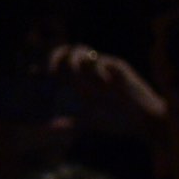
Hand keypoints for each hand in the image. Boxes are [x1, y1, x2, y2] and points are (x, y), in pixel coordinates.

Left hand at [47, 43, 167, 133]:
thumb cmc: (117, 121)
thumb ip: (71, 122)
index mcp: (76, 83)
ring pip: (81, 50)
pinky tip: (103, 82)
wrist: (145, 120)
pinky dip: (98, 69)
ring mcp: (101, 68)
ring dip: (74, 61)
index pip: (55, 67)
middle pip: (65, 53)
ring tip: (77, 75)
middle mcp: (86, 73)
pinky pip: (103, 60)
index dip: (42, 68)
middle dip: (55, 58)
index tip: (33, 73)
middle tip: (52, 72)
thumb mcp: (90, 121)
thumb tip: (51, 128)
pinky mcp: (118, 68)